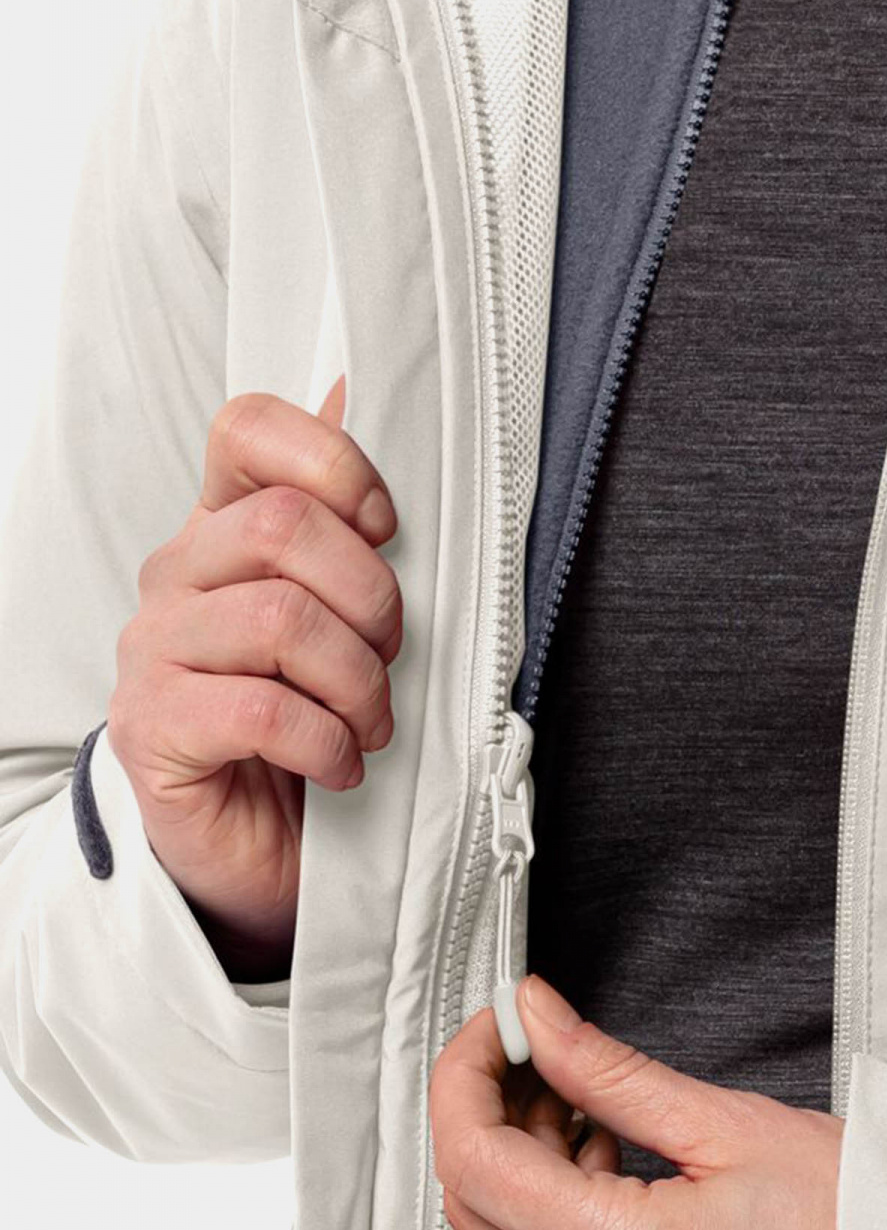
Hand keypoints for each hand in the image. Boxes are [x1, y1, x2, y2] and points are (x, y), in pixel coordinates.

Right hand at [107, 372, 403, 978]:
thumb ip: (347, 509)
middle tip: (392, 653)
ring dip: (358, 679)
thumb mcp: (346, 605)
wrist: (265, 845)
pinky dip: (328, 739)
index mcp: (223, 523)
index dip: (332, 460)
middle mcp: (177, 573)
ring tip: (372, 719)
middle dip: (369, 592)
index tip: (386, 523)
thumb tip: (357, 384)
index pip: (247, 429)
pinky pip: (264, 709)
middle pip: (282, 523)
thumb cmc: (315, 710)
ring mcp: (152, 651)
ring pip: (281, 618)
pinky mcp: (151, 730)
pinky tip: (344, 764)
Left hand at [429, 973, 842, 1229]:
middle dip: (482, 1099)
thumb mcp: (717, 1120)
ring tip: (569, 1078)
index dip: (466, 1072)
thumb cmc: (834, 1214)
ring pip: (499, 1223)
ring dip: (514, 1139)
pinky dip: (546, 1181)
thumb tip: (537, 1017)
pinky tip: (594, 1133)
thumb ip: (608, 1070)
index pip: (475, 1159)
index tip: (498, 1017)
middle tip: (524, 1031)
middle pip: (471, 1195)